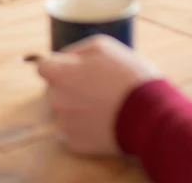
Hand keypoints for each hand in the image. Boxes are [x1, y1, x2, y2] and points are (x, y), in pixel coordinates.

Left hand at [37, 35, 160, 155]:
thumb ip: (77, 50)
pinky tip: (105, 120)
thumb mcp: (104, 46)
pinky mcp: (76, 143)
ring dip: (77, 107)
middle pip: (53, 91)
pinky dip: (86, 126)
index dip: (58, 66)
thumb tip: (62, 57)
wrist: (148, 113)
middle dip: (69, 87)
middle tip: (95, 86)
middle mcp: (56, 100)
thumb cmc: (128, 74)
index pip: (43, 68)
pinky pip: (75, 131)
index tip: (73, 69)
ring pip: (64, 112)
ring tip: (103, 104)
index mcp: (61, 74)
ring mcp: (64, 124)